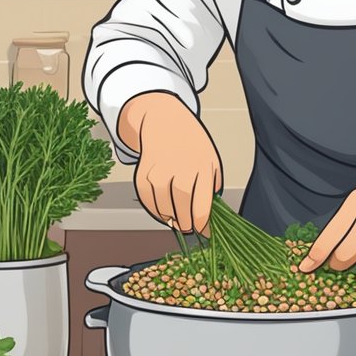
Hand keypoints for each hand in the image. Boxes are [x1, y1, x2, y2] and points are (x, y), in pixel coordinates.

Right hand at [120, 92, 222, 234]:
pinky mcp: (143, 175)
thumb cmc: (192, 144)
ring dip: (171, 220)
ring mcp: (158, 173)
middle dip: (187, 225)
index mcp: (202, 169)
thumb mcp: (211, 161)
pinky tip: (164, 211)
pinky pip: (148, 203)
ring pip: (164, 210)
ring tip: (178, 219)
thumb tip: (211, 215)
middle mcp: (179, 171)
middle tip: (190, 229)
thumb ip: (212, 187)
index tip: (206, 233)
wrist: (164, 122)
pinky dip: (156, 211)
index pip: (201, 208)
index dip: (203, 226)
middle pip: (182, 212)